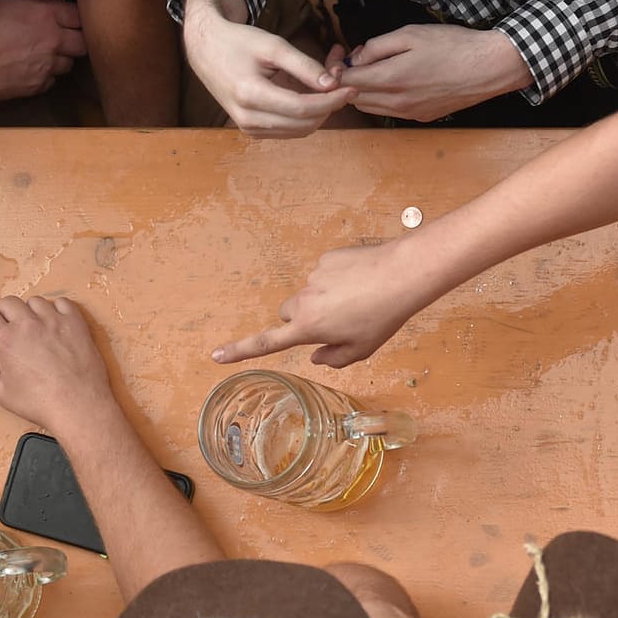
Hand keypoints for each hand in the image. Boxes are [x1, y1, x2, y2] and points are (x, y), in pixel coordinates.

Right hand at [0, 0, 84, 99]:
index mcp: (45, 15)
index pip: (78, 15)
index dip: (76, 17)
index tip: (72, 18)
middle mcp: (53, 40)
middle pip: (83, 43)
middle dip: (76, 40)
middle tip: (66, 38)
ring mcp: (48, 64)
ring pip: (68, 63)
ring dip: (60, 59)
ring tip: (45, 54)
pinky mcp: (38, 84)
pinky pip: (51, 81)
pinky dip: (44, 76)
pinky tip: (31, 69)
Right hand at [0, 296, 117, 435]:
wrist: (79, 406)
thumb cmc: (42, 403)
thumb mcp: (1, 391)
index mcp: (5, 340)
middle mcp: (29, 326)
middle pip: (8, 303)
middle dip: (6, 317)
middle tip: (13, 336)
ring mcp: (54, 322)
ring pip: (34, 301)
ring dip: (31, 313)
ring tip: (36, 333)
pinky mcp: (76, 323)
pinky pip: (62, 302)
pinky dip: (57, 310)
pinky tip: (55, 326)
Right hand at [183, 0, 354, 136]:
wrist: (206, 50)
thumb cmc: (238, 42)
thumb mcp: (273, 46)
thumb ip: (304, 66)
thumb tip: (333, 85)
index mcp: (249, 94)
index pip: (303, 108)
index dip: (332, 100)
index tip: (350, 88)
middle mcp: (247, 118)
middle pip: (305, 123)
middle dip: (329, 105)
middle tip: (340, 81)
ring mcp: (248, 127)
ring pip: (300, 130)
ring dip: (320, 111)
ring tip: (327, 84)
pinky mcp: (252, 130)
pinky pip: (290, 130)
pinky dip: (306, 116)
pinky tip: (312, 95)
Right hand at [212, 242, 430, 367]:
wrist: (402, 274)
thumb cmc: (384, 316)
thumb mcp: (363, 349)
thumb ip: (335, 359)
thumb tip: (317, 356)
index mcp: (309, 328)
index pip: (267, 342)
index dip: (240, 351)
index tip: (216, 355)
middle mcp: (304, 301)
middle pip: (288, 314)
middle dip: (302, 320)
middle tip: (335, 322)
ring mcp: (313, 276)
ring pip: (309, 293)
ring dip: (324, 298)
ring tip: (359, 298)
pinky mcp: (326, 258)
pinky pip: (325, 273)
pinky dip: (337, 278)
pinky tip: (362, 280)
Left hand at [338, 25, 532, 123]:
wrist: (489, 68)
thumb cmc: (454, 46)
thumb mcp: (410, 34)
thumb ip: (377, 46)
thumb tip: (357, 58)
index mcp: (391, 79)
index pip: (344, 81)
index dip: (335, 67)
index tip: (341, 53)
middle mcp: (397, 102)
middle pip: (352, 98)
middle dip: (345, 80)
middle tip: (354, 59)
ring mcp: (410, 113)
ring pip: (369, 108)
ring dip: (362, 91)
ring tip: (373, 70)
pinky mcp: (422, 117)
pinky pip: (389, 111)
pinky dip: (382, 99)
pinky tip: (394, 81)